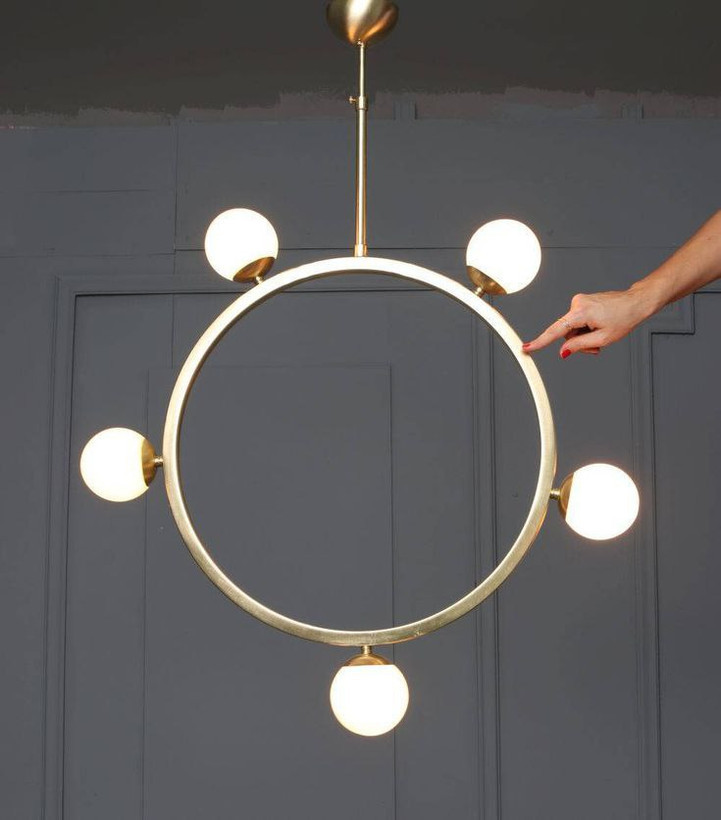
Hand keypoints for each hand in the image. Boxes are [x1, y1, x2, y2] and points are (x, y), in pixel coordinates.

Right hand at [522, 287, 653, 357]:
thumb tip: (563, 351)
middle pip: (567, 333)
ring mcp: (579, 301)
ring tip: (602, 332)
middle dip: (579, 342)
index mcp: (580, 312)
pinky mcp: (583, 302)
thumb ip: (579, 345)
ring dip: (585, 335)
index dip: (540, 342)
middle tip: (597, 344)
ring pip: (573, 328)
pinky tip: (600, 325)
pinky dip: (587, 328)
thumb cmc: (624, 317)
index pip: (555, 331)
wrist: (636, 302)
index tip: (526, 348)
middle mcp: (576, 303)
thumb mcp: (603, 338)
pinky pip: (578, 321)